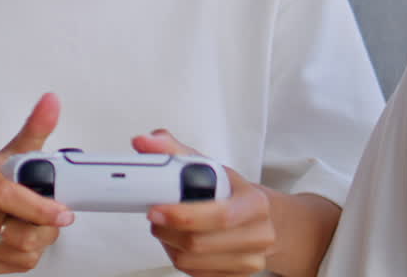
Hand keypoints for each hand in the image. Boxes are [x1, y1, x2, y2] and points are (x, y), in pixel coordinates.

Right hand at [0, 93, 74, 274]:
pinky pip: (14, 267)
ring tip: (34, 226)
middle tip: (53, 218)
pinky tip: (18, 241)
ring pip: (21, 252)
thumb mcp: (8, 155)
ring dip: (39, 242)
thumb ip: (34, 130)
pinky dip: (25, 256)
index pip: (5, 194)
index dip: (39, 207)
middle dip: (46, 227)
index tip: (64, 212)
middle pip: (17, 230)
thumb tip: (52, 101)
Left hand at [133, 129, 273, 276]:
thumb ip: (174, 151)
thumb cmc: (231, 191)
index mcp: (255, 204)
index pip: (219, 216)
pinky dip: (177, 256)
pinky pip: (193, 273)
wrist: (261, 219)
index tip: (154, 208)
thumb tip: (145, 141)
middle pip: (200, 242)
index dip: (181, 215)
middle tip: (153, 215)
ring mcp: (249, 261)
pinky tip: (177, 241)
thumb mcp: (209, 166)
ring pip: (191, 261)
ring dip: (168, 244)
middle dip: (167, 229)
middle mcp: (259, 236)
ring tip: (165, 226)